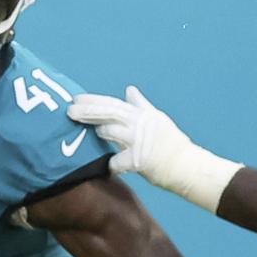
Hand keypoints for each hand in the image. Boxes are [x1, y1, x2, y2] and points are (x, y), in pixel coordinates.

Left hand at [67, 85, 237, 210]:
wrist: (187, 166)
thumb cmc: (169, 144)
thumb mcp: (156, 120)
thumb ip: (140, 105)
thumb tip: (129, 90)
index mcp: (142, 115)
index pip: (113, 103)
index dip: (94, 100)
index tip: (76, 98)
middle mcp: (140, 124)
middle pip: (109, 112)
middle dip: (88, 111)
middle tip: (69, 111)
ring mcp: (140, 141)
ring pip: (111, 131)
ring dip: (100, 132)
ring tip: (95, 133)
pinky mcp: (140, 161)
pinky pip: (117, 162)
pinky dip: (112, 164)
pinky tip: (111, 166)